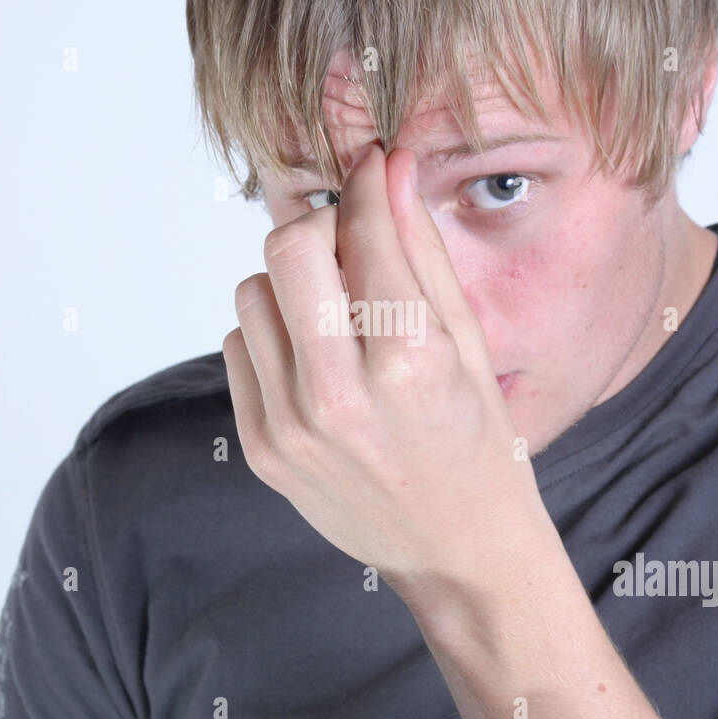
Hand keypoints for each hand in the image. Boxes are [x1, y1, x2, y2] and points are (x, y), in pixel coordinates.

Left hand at [223, 143, 551, 609]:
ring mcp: (292, 427)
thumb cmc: (478, 445)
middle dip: (319, 229)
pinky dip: (274, 337)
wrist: (457, 552)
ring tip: (337, 318)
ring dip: (291, 287)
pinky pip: (240, 347)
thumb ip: (423, 253)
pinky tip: (318, 364)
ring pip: (252, 294)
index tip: (371, 166)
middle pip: (287, 250)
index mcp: (411, 364)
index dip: (368, 183)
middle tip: (350, 246)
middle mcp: (341, 396)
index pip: (365, 232)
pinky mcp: (261, 449)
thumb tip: (392, 168)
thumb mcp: (469, 345)